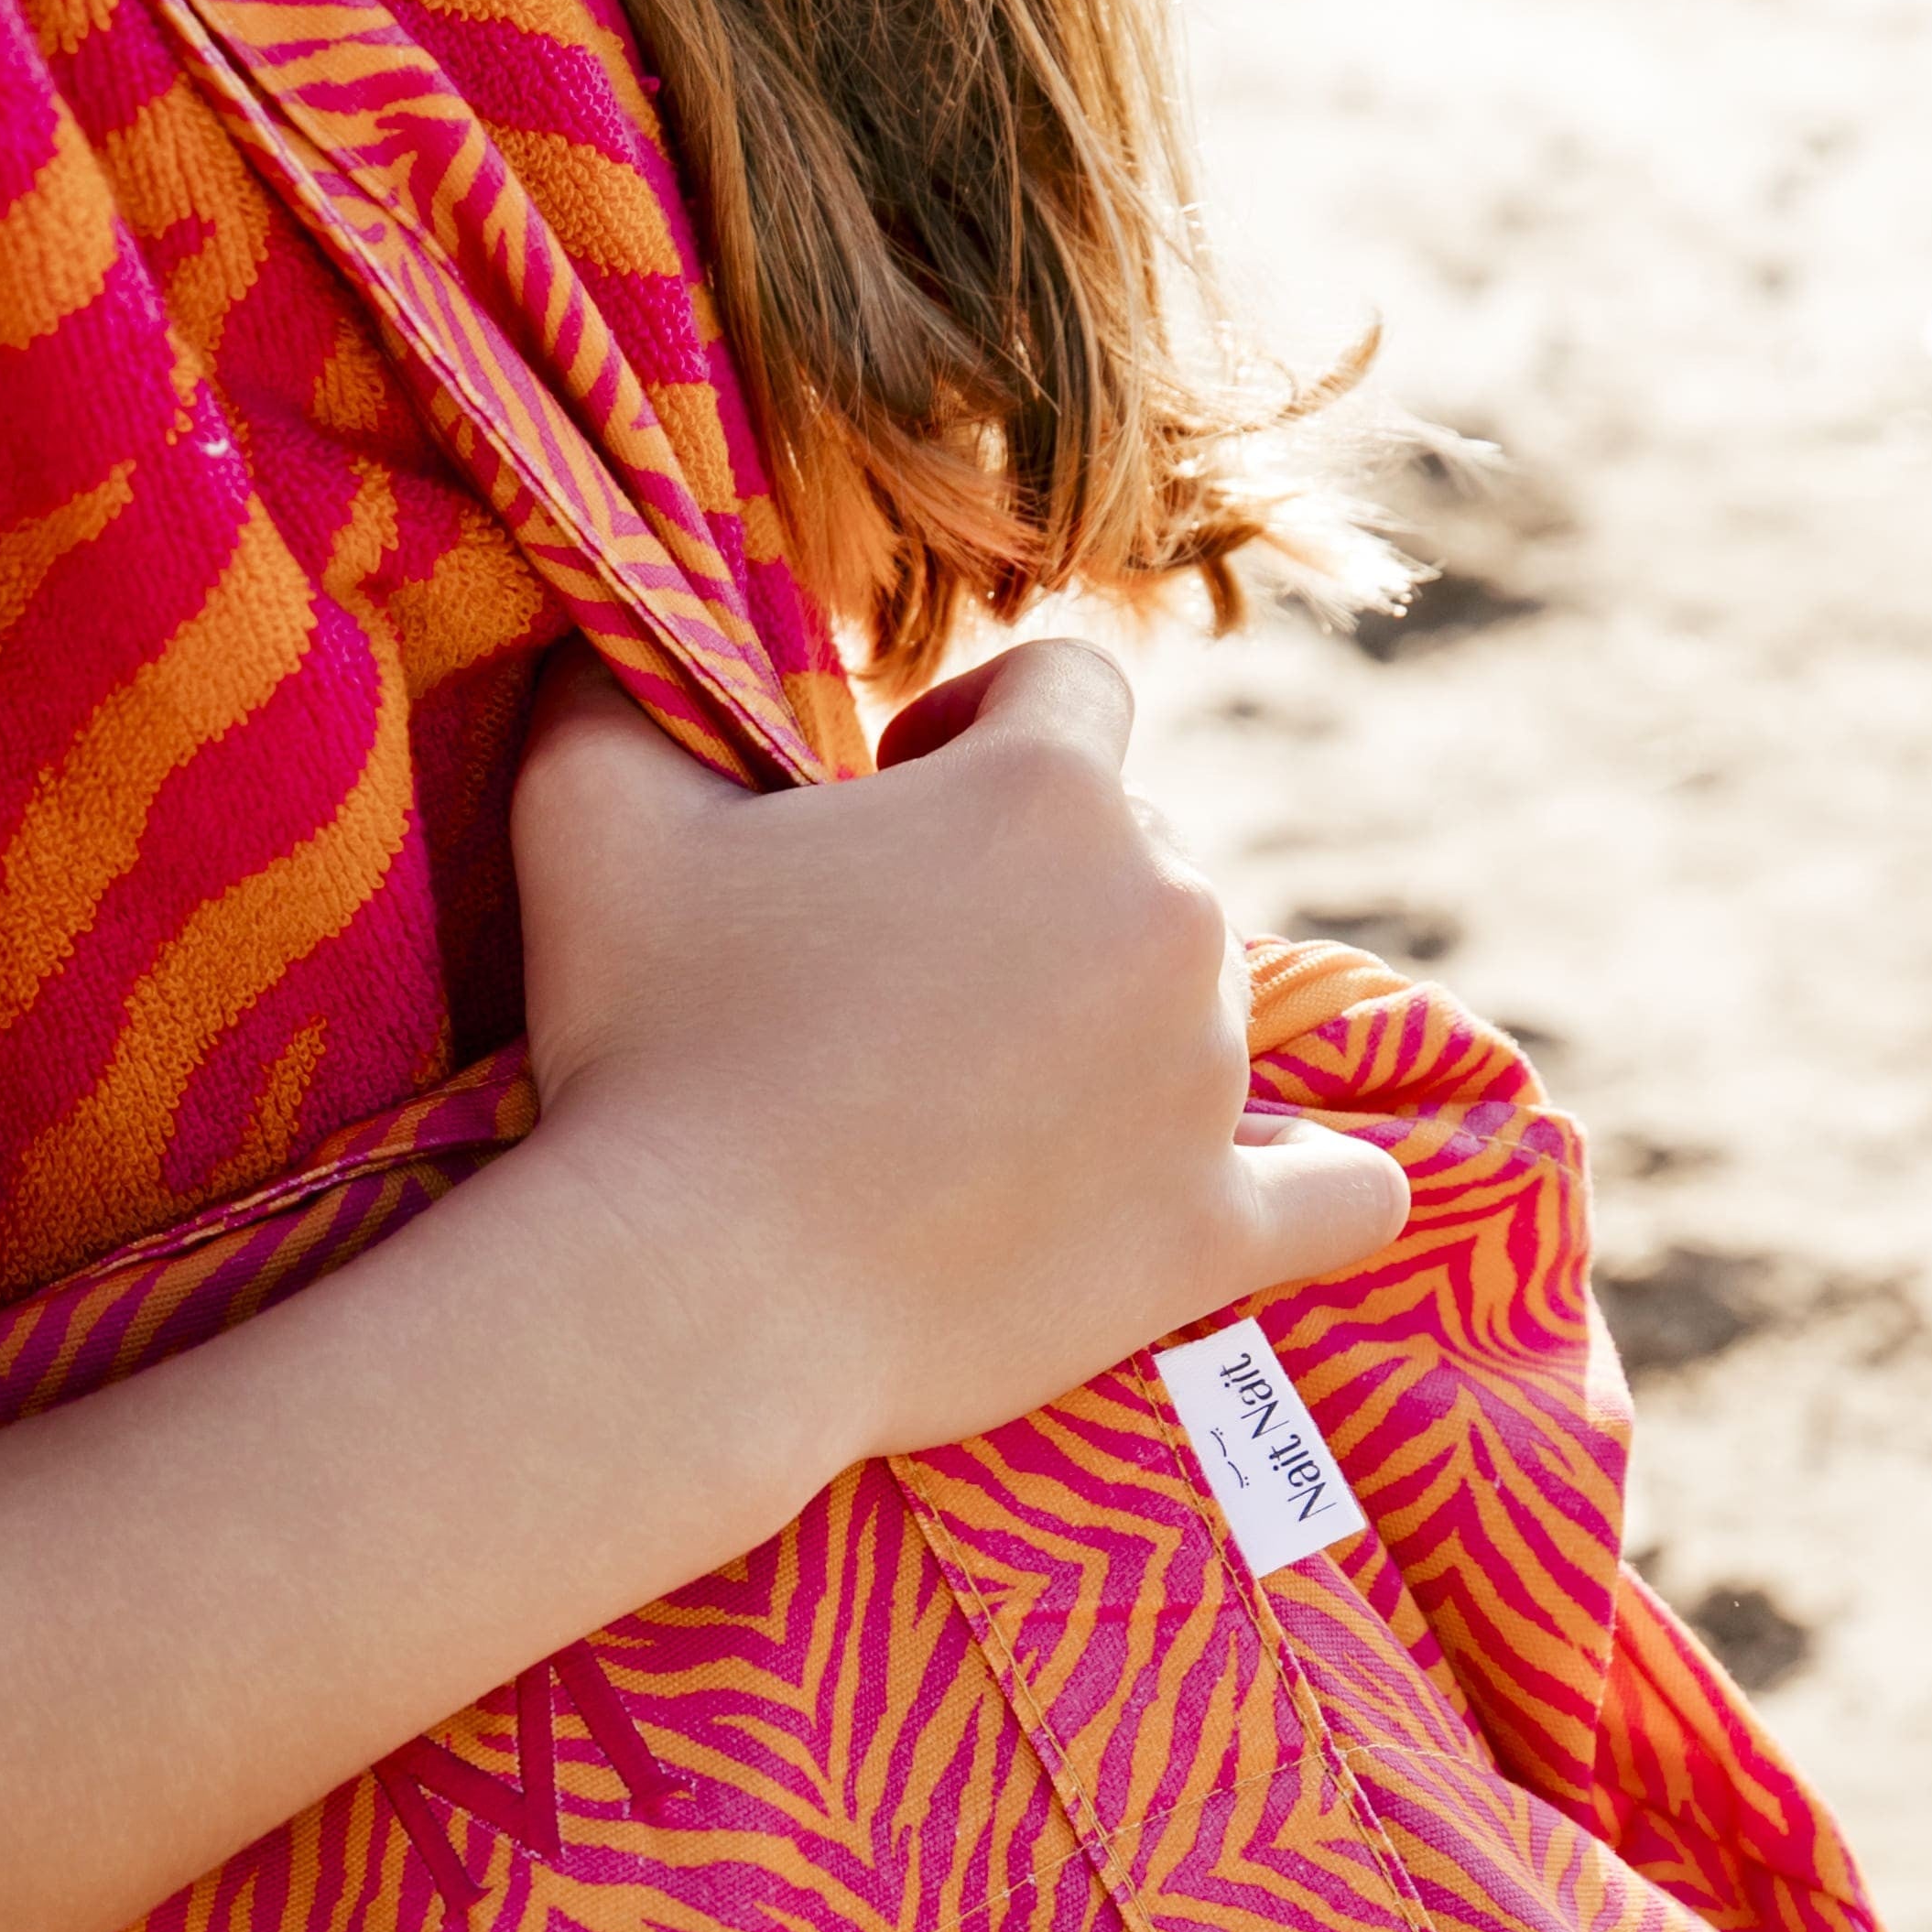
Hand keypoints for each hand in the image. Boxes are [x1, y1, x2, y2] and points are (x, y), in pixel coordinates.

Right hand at [507, 642, 1407, 1481]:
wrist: (689, 1301)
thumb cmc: (641, 1050)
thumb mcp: (590, 815)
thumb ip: (619, 688)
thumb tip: (616, 630)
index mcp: (1047, 788)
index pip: (1073, 691)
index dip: (981, 734)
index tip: (898, 807)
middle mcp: (1167, 911)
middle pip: (1139, 856)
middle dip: (1040, 902)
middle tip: (907, 996)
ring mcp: (1205, 1082)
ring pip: (1201, 1009)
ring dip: (1118, 1032)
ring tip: (986, 1111)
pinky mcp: (1212, 1233)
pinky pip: (1342, 1193)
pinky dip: (1321, 1187)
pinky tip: (1291, 1187)